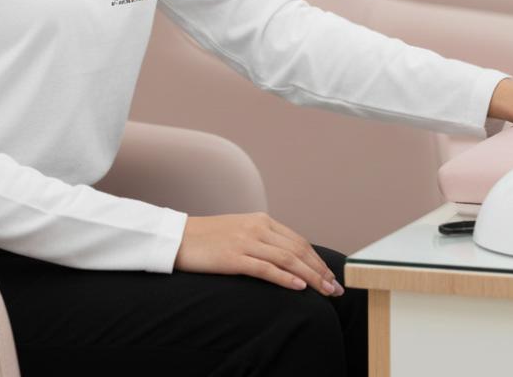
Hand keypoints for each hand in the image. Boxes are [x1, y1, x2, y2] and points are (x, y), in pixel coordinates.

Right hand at [174, 212, 343, 296]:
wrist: (178, 237)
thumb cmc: (209, 239)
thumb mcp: (240, 232)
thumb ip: (262, 240)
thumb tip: (286, 258)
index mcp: (261, 220)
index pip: (298, 241)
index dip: (317, 259)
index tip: (330, 276)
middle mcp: (257, 227)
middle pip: (298, 250)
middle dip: (320, 270)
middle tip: (335, 289)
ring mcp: (246, 241)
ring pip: (287, 259)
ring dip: (311, 277)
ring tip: (325, 291)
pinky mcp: (234, 257)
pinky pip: (266, 269)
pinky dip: (285, 278)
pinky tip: (299, 288)